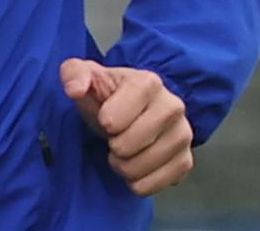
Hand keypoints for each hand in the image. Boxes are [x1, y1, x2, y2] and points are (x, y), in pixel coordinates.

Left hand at [60, 58, 193, 196]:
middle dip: (112, 147)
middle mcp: (173, 107)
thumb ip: (74, 74)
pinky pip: (157, 184)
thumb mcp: (84, 77)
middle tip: (114, 138)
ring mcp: (183, 135)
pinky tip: (137, 168)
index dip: (104, 123)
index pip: (113, 120)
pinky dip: (139, 183)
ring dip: (124, 167)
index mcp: (148, 83)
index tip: (106, 117)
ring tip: (124, 153)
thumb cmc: (108, 96)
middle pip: (127, 146)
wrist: (133, 111)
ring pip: (141, 168)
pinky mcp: (186, 160)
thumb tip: (75, 88)